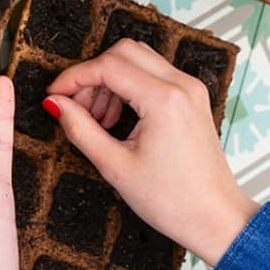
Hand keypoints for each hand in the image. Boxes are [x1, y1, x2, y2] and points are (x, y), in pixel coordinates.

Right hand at [46, 40, 257, 265]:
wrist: (214, 218)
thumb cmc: (173, 200)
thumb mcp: (115, 166)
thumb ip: (81, 128)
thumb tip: (56, 104)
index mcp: (164, 100)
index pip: (108, 66)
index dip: (74, 77)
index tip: (54, 94)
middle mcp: (181, 85)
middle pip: (124, 52)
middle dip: (93, 74)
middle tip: (75, 106)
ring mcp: (190, 89)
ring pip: (139, 60)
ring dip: (110, 80)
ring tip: (97, 120)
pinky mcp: (192, 98)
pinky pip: (154, 76)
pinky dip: (130, 87)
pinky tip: (117, 119)